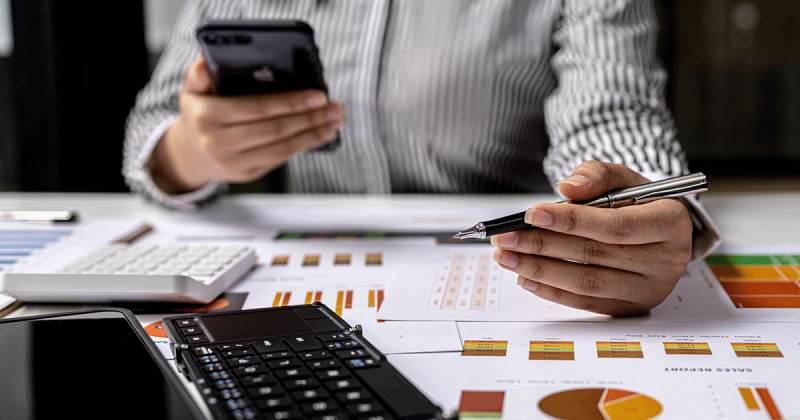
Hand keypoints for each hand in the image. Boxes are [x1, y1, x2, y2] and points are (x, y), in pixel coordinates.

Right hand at [148, 57, 344, 192]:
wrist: (190, 153)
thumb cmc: (200, 113)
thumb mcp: (193, 90)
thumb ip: (200, 74)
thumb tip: (209, 60)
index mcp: (206, 115)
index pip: (257, 107)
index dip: (291, 102)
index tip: (318, 94)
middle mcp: (217, 142)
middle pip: (275, 129)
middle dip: (310, 118)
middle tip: (335, 107)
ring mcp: (232, 162)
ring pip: (282, 148)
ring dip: (314, 134)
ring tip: (335, 121)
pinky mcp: (246, 174)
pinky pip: (280, 159)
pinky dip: (304, 146)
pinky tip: (321, 134)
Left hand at [490, 161, 692, 315]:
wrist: (662, 232)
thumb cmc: (640, 202)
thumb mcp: (624, 178)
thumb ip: (596, 176)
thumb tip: (567, 189)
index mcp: (669, 223)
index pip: (615, 226)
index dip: (571, 221)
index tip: (531, 214)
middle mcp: (665, 261)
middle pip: (595, 255)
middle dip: (543, 246)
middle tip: (505, 238)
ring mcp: (649, 289)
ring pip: (587, 283)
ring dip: (540, 270)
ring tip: (506, 257)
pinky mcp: (631, 307)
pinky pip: (586, 303)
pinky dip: (552, 290)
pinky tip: (525, 276)